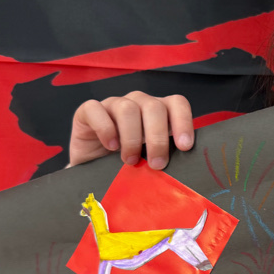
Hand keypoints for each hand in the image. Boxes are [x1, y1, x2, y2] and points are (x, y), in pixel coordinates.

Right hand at [69, 91, 193, 167]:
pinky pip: (96, 109)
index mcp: (159, 111)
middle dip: (157, 138)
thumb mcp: (151, 159)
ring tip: (131, 160)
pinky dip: (105, 129)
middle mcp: (138, 102)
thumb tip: (184, 170)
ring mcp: (114, 104)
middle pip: (154, 107)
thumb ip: (166, 156)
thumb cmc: (127, 163)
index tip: (184, 147)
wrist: (93, 168)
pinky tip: (110, 146)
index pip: (177, 103)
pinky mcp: (88, 110)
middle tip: (156, 164)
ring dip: (132, 138)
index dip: (183, 122)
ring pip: (128, 109)